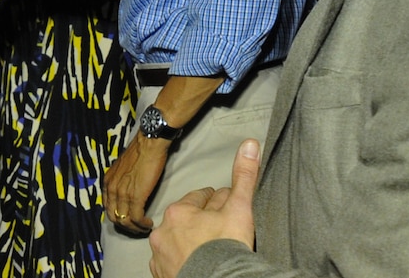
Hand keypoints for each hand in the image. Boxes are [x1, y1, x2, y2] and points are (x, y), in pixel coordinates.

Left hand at [102, 133, 170, 233]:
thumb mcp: (123, 168)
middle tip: (137, 227)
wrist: (149, 144)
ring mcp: (122, 193)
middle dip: (126, 226)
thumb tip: (127, 190)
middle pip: (113, 217)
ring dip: (135, 228)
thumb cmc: (140, 153)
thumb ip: (121, 180)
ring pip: (124, 221)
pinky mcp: (136, 197)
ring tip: (144, 226)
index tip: (129, 219)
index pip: (107, 207)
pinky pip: (136, 218)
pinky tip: (149, 223)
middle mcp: (111, 189)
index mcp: (107, 182)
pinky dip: (142, 224)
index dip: (118, 216)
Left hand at [148, 139, 260, 277]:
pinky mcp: (161, 276)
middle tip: (221, 233)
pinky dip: (181, 263)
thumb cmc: (227, 248)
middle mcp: (162, 232)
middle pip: (187, 221)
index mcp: (178, 211)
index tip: (227, 212)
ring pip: (176, 242)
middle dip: (202, 223)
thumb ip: (244, 176)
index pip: (202, 199)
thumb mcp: (240, 209)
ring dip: (189, 243)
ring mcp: (159, 256)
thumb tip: (249, 143)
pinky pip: (170, 264)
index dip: (219, 204)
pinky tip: (196, 265)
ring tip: (209, 251)